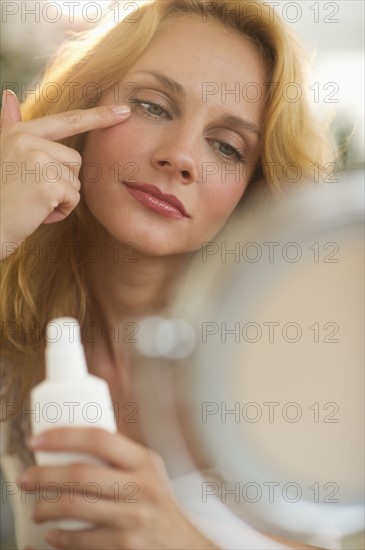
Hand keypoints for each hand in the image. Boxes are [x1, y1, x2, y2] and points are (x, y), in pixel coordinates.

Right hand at [0, 90, 130, 259]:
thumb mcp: (3, 153)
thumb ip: (10, 126)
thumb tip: (8, 95)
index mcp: (20, 132)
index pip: (67, 120)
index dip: (98, 116)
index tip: (125, 110)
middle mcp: (28, 140)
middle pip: (75, 160)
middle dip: (62, 182)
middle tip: (33, 194)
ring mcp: (37, 159)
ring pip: (76, 180)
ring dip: (61, 198)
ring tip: (33, 203)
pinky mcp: (47, 183)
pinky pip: (73, 199)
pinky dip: (60, 212)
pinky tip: (37, 213)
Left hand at [18, 428, 217, 548]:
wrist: (182, 545)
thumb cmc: (158, 503)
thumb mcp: (149, 470)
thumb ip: (120, 455)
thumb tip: (75, 439)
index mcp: (143, 461)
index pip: (100, 438)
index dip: (64, 436)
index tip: (39, 440)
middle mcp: (139, 487)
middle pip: (80, 474)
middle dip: (43, 475)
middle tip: (26, 478)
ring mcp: (131, 519)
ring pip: (73, 507)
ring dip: (44, 508)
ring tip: (37, 508)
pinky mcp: (123, 547)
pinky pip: (79, 541)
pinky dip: (58, 538)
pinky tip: (53, 534)